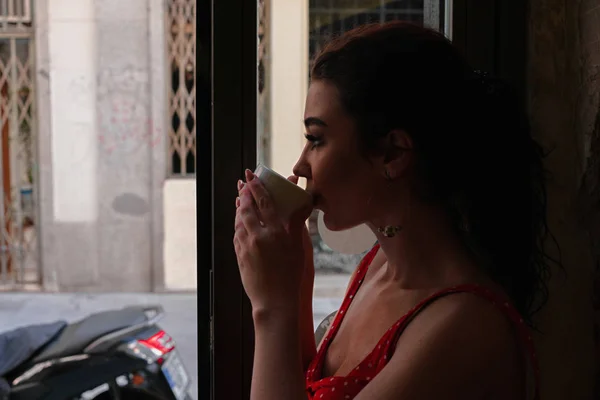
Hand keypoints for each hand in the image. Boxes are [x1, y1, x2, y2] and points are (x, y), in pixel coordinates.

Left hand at [234, 170, 312, 313]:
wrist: (274, 300)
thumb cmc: (292, 274)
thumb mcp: (299, 247)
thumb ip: (297, 223)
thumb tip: (301, 204)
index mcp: (276, 232)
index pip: (264, 202)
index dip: (257, 187)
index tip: (251, 176)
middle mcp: (258, 236)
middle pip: (247, 208)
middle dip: (244, 193)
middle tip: (243, 182)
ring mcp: (246, 246)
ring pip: (239, 220)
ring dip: (239, 207)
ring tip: (240, 198)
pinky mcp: (239, 255)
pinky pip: (236, 234)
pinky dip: (237, 223)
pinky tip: (239, 220)